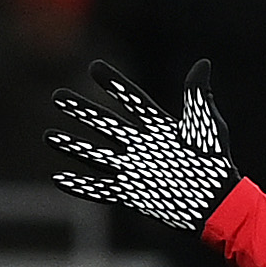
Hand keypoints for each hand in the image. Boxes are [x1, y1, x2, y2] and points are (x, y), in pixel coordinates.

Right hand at [48, 58, 236, 232]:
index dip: (113, 84)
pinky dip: (80, 186)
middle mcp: (141, 146)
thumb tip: (202, 64)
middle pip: (104, 123)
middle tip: (57, 96)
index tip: (94, 67)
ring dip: (72, 146)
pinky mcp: (132, 193)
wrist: (216, 202)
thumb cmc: (215, 163)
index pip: (131, 100)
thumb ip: (197, 95)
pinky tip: (60, 179)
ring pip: (95, 154)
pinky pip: (101, 189)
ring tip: (49, 136)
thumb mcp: (206, 125)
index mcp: (158, 127)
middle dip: (80, 110)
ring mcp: (135, 169)